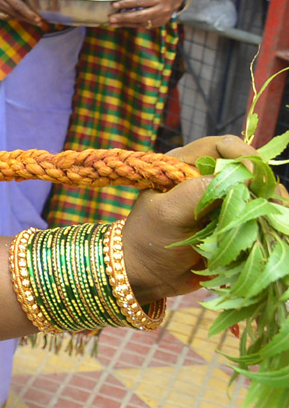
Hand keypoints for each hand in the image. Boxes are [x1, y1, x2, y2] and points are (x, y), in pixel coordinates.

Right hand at [0, 0, 42, 24]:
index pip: (19, 6)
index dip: (30, 14)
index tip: (38, 18)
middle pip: (17, 14)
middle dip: (29, 18)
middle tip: (39, 22)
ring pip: (10, 17)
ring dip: (21, 18)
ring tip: (30, 19)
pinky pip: (3, 17)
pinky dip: (10, 17)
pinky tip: (16, 15)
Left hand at [107, 0, 183, 27]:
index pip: (141, 1)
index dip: (127, 3)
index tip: (114, 5)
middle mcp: (163, 8)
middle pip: (142, 15)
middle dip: (125, 17)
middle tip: (111, 18)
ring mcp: (162, 17)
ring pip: (142, 22)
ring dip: (126, 23)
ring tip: (112, 23)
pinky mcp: (160, 23)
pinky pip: (144, 25)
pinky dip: (131, 25)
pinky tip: (120, 24)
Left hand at [123, 135, 259, 301]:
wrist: (147, 276)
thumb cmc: (149, 240)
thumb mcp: (168, 212)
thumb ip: (198, 192)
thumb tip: (239, 177)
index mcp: (182, 165)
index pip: (220, 146)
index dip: (241, 154)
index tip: (253, 175)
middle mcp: (203, 178)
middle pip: (245, 168)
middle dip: (263, 181)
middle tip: (275, 201)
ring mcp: (218, 201)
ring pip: (255, 192)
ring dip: (270, 202)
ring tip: (278, 216)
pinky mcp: (228, 223)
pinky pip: (255, 215)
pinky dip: (267, 220)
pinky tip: (274, 227)